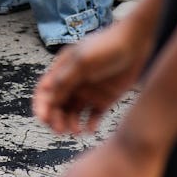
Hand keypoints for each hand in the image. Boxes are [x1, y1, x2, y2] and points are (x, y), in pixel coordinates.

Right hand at [32, 19, 151, 135]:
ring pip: (73, 113)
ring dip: (70, 123)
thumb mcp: (82, 61)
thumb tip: (47, 94)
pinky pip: (93, 116)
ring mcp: (88, 92)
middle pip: (58, 105)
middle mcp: (73, 82)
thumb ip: (65, 78)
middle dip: (56, 118)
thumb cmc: (105, 47)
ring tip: (76, 131)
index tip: (43, 118)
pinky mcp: (104, 99)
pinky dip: (90, 125)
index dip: (41, 104)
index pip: (45, 90)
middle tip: (60, 130)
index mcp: (62, 70)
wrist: (134, 44)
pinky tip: (91, 129)